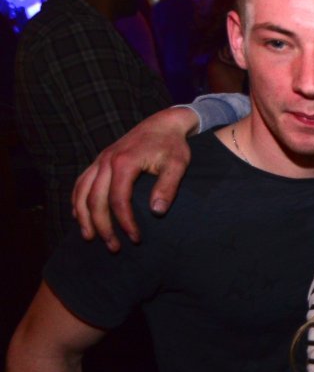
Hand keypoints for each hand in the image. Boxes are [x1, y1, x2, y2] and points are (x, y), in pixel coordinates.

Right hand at [73, 107, 197, 250]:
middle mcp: (106, 161)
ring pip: (82, 192)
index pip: (118, 200)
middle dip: (103, 227)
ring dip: (84, 217)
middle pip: (95, 200)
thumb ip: (168, 187)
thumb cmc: (172, 145)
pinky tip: (79, 216)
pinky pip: (81, 182)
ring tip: (90, 237)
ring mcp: (99, 160)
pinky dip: (77, 200)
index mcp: (124, 163)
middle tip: (113, 247)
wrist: (163, 123)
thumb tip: (157, 212)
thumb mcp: (177, 164)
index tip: (135, 239)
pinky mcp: (99, 161)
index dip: (125, 223)